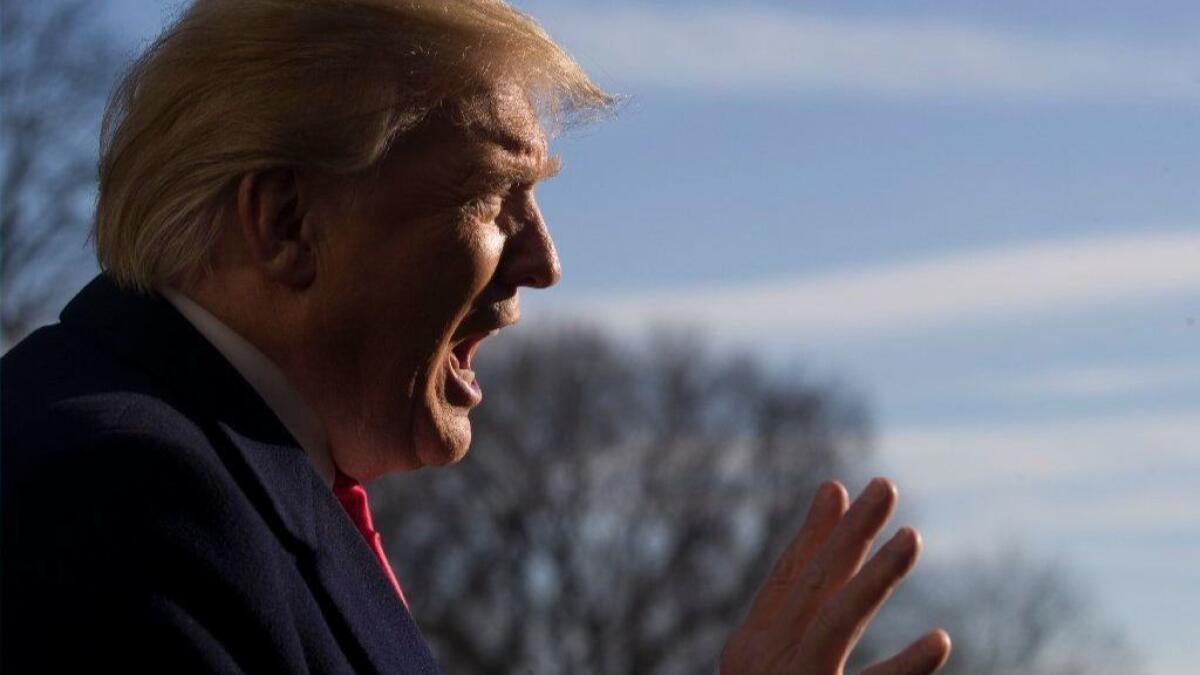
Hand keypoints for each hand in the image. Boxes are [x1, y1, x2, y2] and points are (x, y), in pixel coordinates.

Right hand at [720, 478, 950, 673]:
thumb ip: (791, 637)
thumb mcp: (769, 670)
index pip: (786, 581)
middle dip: (849, 533)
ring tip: (912, 537)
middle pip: (812, 587)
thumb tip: (816, 595)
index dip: (813, 535)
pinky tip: (939, 640)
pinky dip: (904, 666)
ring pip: (836, 621)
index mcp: (750, 651)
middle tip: (885, 486)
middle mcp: (765, 662)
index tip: (836, 488)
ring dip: (875, 575)